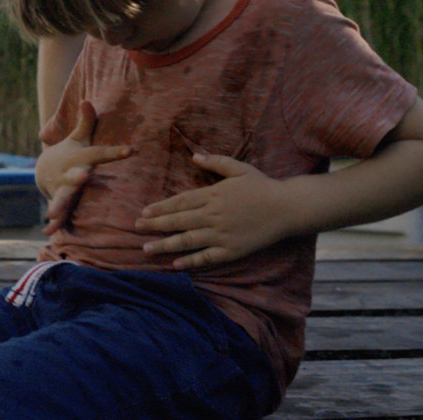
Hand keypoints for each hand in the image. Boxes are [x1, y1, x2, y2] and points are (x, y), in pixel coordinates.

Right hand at [36, 101, 131, 233]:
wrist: (43, 168)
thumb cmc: (71, 152)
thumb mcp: (78, 138)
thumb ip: (87, 122)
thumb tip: (87, 100)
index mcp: (80, 158)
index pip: (100, 153)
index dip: (115, 152)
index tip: (132, 150)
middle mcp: (70, 173)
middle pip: (75, 176)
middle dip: (78, 177)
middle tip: (83, 176)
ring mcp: (61, 188)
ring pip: (62, 198)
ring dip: (58, 205)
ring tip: (53, 213)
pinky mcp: (58, 202)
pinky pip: (58, 215)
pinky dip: (53, 224)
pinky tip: (49, 233)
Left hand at [135, 153, 293, 269]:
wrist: (286, 209)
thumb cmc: (262, 186)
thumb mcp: (239, 168)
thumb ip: (216, 162)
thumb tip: (194, 156)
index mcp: (213, 195)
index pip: (180, 202)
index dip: (160, 207)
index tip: (144, 212)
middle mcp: (213, 215)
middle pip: (178, 221)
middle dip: (155, 225)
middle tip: (135, 229)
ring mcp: (221, 234)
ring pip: (187, 240)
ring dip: (165, 245)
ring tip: (146, 249)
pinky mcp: (231, 250)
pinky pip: (206, 257)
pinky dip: (190, 261)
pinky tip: (175, 265)